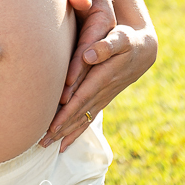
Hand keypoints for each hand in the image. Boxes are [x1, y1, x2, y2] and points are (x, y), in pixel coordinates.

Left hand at [41, 23, 157, 151]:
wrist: (143, 50)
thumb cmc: (128, 40)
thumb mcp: (121, 39)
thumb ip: (105, 46)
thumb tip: (88, 55)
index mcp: (104, 78)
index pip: (81, 99)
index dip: (67, 113)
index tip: (52, 126)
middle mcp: (102, 92)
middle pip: (78, 114)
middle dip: (60, 129)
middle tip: (42, 143)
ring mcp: (103, 97)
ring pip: (82, 119)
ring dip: (65, 133)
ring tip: (47, 145)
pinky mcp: (101, 98)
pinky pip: (87, 118)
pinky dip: (75, 130)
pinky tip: (64, 142)